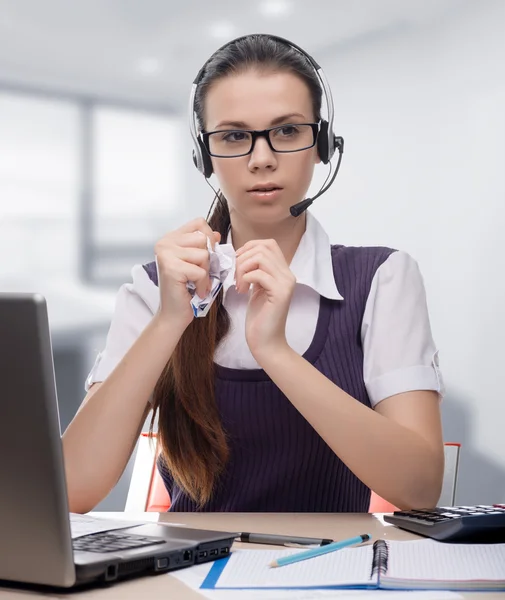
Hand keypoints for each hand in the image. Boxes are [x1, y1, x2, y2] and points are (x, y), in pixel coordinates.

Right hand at [154, 217, 220, 330]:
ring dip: (205, 272)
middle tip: (199, 273)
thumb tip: (217, 234)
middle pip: (203, 239)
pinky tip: (195, 290)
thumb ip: (205, 247)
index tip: (206, 256)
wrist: (174, 314)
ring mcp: (166, 254)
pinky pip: (201, 271)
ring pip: (203, 254)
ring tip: (196, 282)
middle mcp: (165, 243)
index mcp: (170, 238)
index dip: (209, 238)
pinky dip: (203, 284)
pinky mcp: (171, 268)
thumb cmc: (186, 290)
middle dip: (208, 259)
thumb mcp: (197, 263)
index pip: (199, 223)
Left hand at [235, 239, 295, 362]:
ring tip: (239, 285)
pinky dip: (245, 278)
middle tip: (236, 277)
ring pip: (261, 257)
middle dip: (242, 258)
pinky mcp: (280, 293)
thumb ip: (255, 271)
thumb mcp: (256, 288)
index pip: (268, 244)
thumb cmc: (259, 317)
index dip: (249, 247)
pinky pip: (259, 273)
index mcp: (283, 272)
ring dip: (243, 268)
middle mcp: (288, 275)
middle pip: (263, 248)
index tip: (237, 263)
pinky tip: (242, 291)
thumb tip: (240, 254)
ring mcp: (286, 283)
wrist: (266, 342)